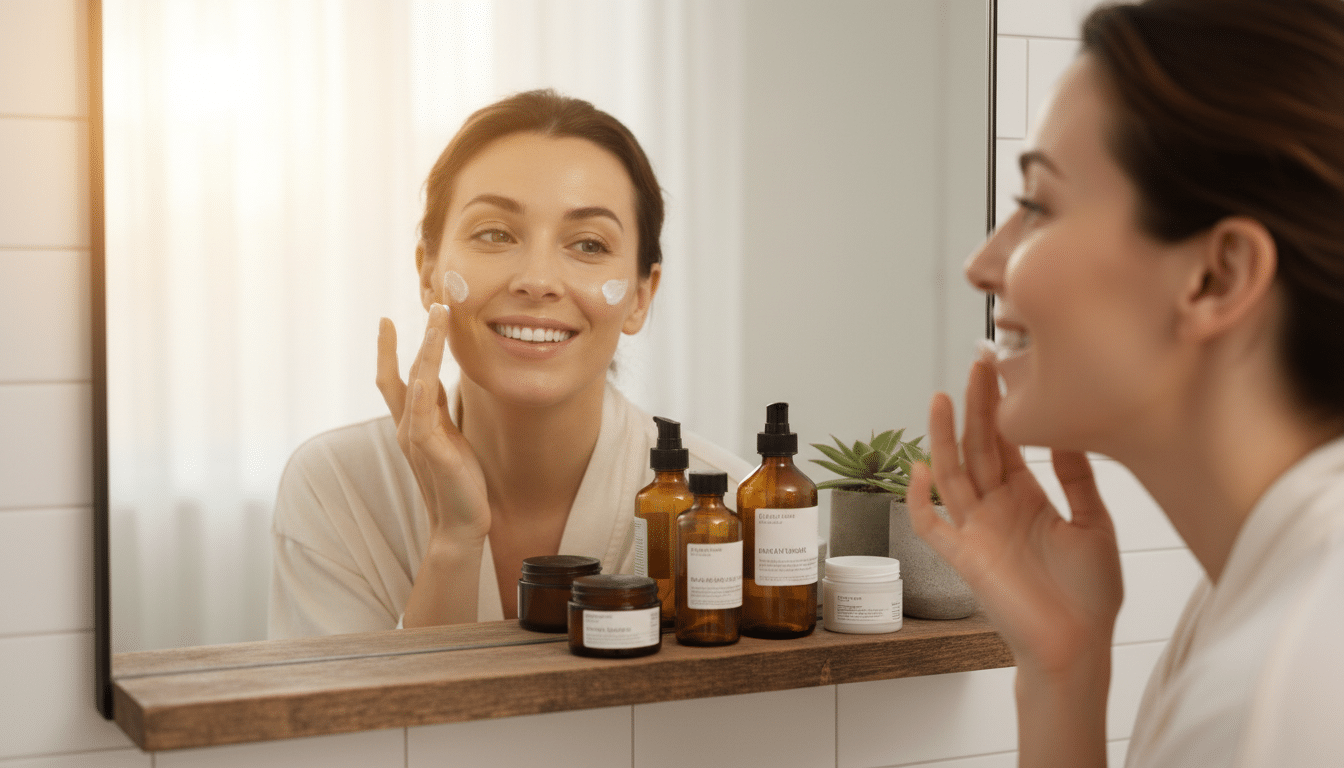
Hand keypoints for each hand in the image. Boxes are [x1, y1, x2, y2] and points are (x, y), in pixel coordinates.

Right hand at [376, 304, 489, 545]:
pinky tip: (424, 371)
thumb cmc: (459, 482)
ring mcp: (415, 437)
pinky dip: (421, 391)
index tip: (387, 321)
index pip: (400, 378)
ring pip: (416, 382)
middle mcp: (408, 426)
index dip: (393, 350)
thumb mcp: (450, 437)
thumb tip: (436, 385)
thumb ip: (438, 413)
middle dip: (417, 336)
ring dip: (427, 347)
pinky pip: (422, 415)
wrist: (459, 524)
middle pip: (405, 372)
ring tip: (439, 318)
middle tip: (432, 304)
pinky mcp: (429, 450)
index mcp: (413, 423)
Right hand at [907, 355, 1122, 675]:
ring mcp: (976, 530)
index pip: (1006, 441)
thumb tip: (1070, 430)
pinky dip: (919, 499)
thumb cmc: (1090, 594)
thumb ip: (1078, 480)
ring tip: (941, 398)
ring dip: (943, 437)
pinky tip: (920, 469)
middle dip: (976, 407)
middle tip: (976, 365)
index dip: (1000, 406)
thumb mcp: (1094, 524)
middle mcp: (996, 507)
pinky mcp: (964, 558)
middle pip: (977, 447)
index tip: (1000, 368)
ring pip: (951, 474)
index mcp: (1026, 496)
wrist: (1079, 645)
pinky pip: (930, 525)